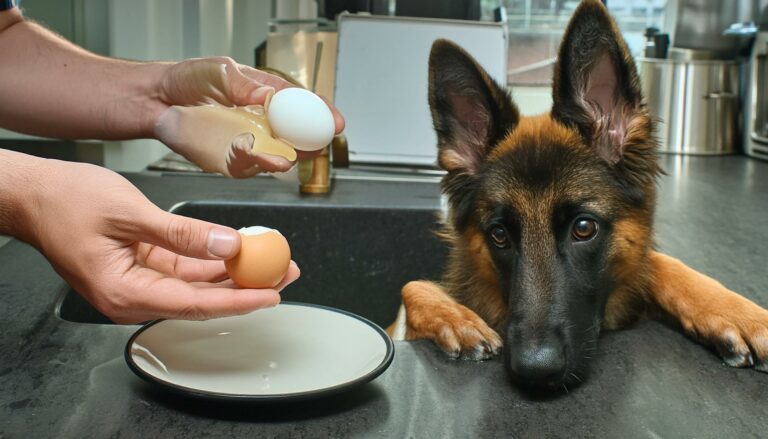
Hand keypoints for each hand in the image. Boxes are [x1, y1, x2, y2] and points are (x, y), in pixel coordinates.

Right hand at [26, 158, 297, 322]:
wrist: (32, 194)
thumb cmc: (64, 202)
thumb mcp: (130, 213)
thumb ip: (183, 234)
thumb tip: (228, 245)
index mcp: (124, 292)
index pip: (195, 303)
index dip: (238, 300)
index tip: (271, 295)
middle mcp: (133, 296)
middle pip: (202, 299)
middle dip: (246, 286)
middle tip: (283, 271)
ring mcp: (139, 282)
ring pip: (197, 284)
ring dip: (234, 272)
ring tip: (271, 259)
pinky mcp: (143, 267)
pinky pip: (185, 268)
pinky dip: (212, 260)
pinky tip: (239, 249)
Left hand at [153, 57, 344, 177]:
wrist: (157, 101)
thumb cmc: (188, 81)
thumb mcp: (220, 71)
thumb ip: (245, 85)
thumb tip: (270, 96)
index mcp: (267, 95)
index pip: (302, 105)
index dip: (322, 113)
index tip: (336, 122)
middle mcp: (264, 121)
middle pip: (298, 135)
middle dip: (312, 143)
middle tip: (319, 145)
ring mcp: (252, 142)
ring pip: (280, 154)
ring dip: (288, 158)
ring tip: (289, 157)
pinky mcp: (235, 161)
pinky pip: (252, 167)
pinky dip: (259, 165)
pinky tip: (263, 160)